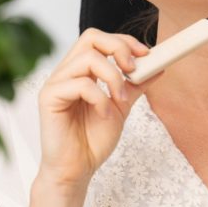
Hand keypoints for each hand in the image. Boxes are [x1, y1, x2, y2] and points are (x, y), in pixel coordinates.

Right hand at [36, 29, 161, 189]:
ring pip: (88, 58)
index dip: (124, 41)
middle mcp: (67, 72)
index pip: (100, 40)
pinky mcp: (49, 97)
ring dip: (113, 77)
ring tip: (121, 99)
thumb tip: (158, 66)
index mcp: (81, 71)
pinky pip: (80, 84)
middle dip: (118, 48)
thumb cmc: (92, 140)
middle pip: (90, 37)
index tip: (146, 55)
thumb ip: (134, 86)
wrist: (77, 169)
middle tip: (134, 68)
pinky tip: (104, 114)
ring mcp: (56, 83)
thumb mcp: (121, 107)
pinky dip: (100, 98)